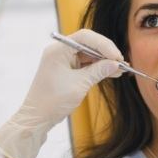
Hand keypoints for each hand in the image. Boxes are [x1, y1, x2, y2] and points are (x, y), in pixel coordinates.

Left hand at [0, 29, 122, 157]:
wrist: (37, 118)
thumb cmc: (52, 101)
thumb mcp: (79, 85)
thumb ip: (98, 71)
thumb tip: (116, 64)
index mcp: (58, 50)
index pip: (85, 38)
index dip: (104, 45)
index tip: (116, 57)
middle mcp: (60, 51)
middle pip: (88, 43)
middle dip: (106, 52)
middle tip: (121, 63)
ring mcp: (63, 60)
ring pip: (89, 54)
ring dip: (104, 61)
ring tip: (120, 69)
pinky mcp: (67, 69)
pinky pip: (86, 64)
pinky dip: (98, 68)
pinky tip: (112, 72)